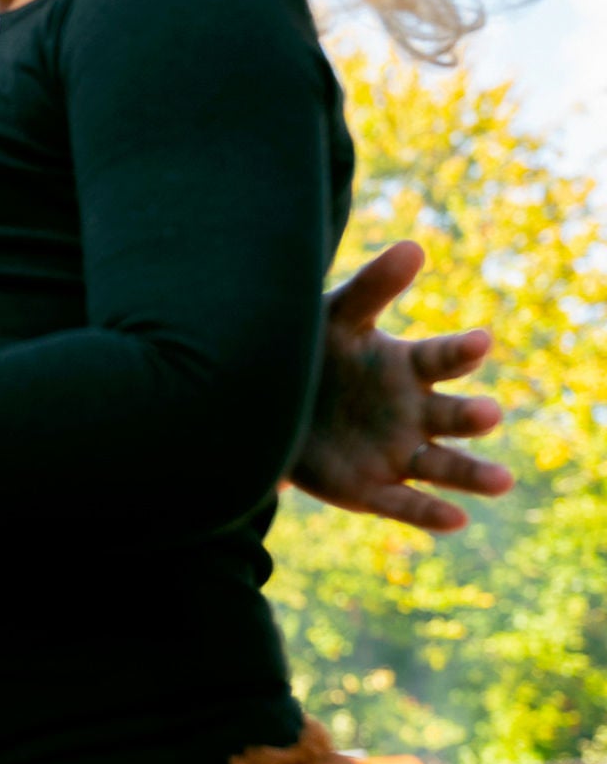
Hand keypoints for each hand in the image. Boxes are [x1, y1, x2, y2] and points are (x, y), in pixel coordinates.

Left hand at [292, 240, 512, 531]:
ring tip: (501, 479)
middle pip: (453, 417)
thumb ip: (372, 286)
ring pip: (444, 466)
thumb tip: (414, 245)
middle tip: (488, 413)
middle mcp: (414, 413)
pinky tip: (456, 518)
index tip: (480, 341)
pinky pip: (406, 503)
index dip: (460, 351)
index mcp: (408, 368)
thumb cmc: (313, 351)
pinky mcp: (373, 489)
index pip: (443, 359)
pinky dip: (430, 513)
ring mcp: (397, 452)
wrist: (262, 403)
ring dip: (473, 473)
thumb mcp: (335, 317)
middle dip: (472, 416)